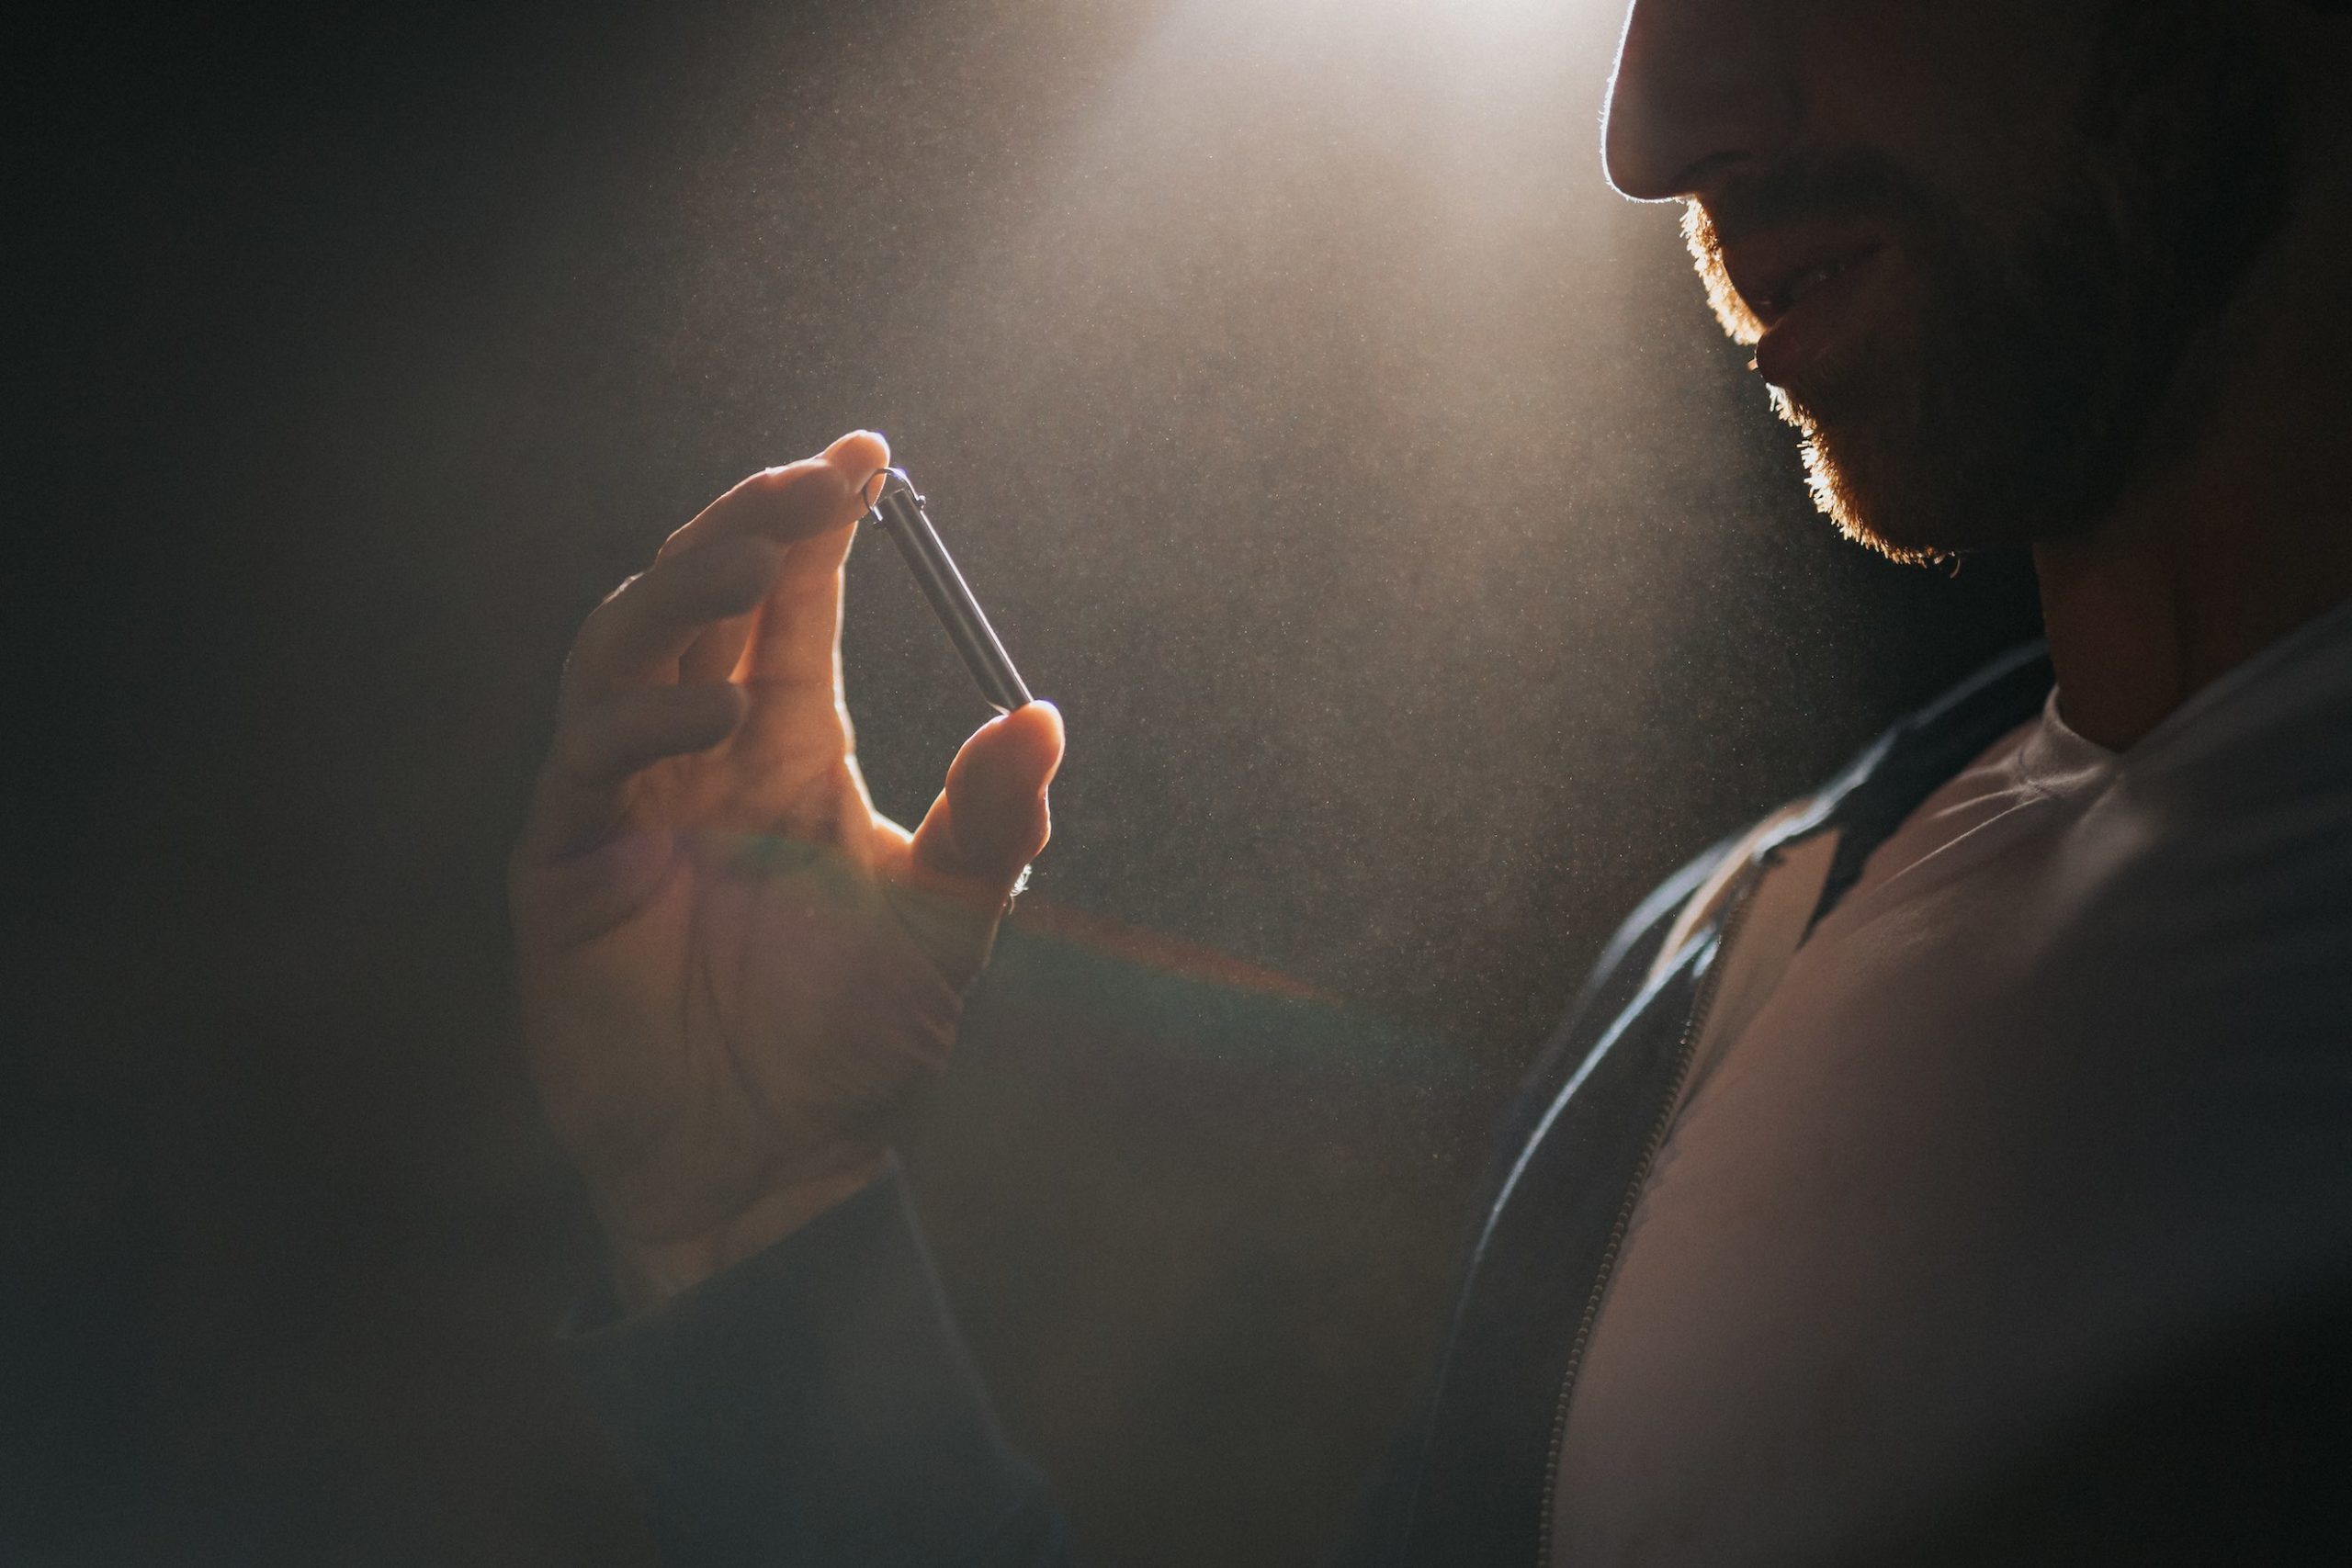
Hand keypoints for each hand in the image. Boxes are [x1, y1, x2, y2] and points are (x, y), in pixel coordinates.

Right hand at [510, 432, 1063, 1306]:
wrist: (772, 1167)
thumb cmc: (855, 1043)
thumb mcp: (946, 924)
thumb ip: (992, 823)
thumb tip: (1042, 716)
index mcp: (789, 743)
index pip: (793, 602)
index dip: (819, 522)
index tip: (868, 452)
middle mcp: (702, 749)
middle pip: (701, 594)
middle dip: (750, 523)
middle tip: (812, 481)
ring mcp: (628, 796)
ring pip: (626, 645)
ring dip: (686, 587)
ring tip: (759, 552)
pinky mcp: (568, 859)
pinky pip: (590, 758)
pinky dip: (645, 715)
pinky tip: (720, 707)